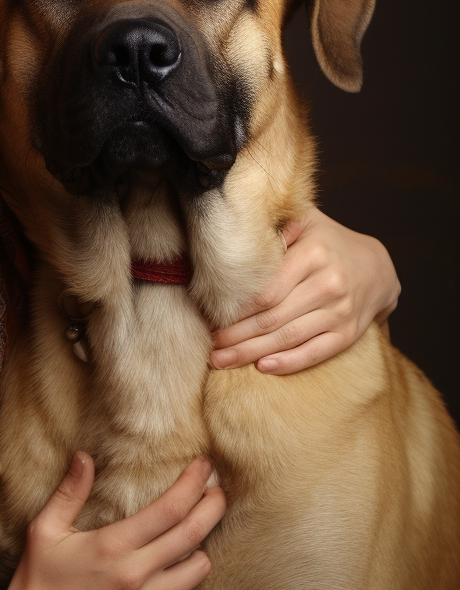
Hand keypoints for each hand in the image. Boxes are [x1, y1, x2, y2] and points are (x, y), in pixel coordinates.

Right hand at [0, 454, 224, 589]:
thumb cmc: (37, 578)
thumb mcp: (45, 529)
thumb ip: (70, 492)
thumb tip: (85, 457)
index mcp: (112, 546)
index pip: (167, 510)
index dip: (191, 485)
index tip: (203, 466)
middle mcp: (136, 574)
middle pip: (192, 534)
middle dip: (212, 506)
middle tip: (219, 488)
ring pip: (198, 567)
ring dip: (204, 541)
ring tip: (201, 521)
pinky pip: (182, 589)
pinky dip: (187, 567)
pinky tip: (179, 554)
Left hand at [210, 206, 399, 374]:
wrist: (379, 267)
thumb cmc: (329, 242)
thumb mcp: (306, 221)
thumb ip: (277, 223)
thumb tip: (243, 227)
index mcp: (313, 255)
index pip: (265, 290)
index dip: (235, 308)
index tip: (210, 318)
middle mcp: (328, 284)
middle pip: (271, 317)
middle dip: (235, 335)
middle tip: (210, 346)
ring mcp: (340, 312)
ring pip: (288, 338)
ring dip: (251, 353)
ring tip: (221, 360)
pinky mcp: (349, 334)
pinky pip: (315, 353)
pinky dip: (288, 363)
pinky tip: (262, 367)